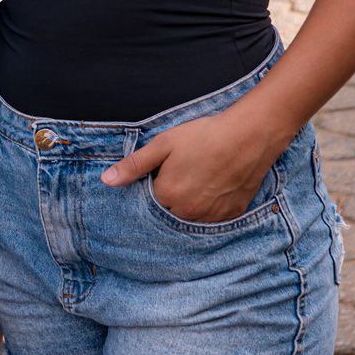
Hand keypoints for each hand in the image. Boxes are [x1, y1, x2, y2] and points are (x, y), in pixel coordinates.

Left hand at [101, 111, 271, 223]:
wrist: (248, 136)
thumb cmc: (203, 136)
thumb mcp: (163, 144)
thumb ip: (134, 165)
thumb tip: (106, 181)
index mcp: (167, 196)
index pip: (150, 200)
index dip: (157, 183)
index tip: (167, 169)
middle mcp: (187, 214)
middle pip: (170, 210)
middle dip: (173, 195)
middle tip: (187, 171)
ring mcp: (211, 217)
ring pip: (192, 216)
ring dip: (192, 202)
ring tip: (203, 176)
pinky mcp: (231, 216)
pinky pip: (214, 218)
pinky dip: (212, 205)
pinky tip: (217, 184)